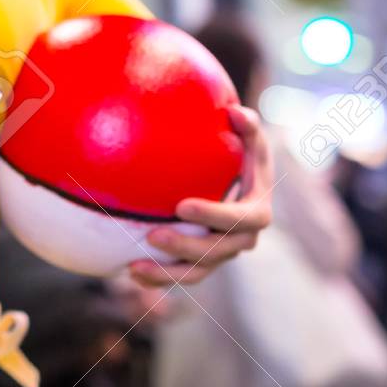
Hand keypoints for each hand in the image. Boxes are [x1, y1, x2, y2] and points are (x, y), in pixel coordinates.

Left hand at [130, 105, 272, 287]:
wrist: (234, 185)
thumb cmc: (240, 155)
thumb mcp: (249, 139)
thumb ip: (246, 125)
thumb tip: (233, 110)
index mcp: (257, 211)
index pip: (242, 220)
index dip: (214, 217)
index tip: (181, 206)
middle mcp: (241, 240)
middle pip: (218, 252)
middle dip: (186, 248)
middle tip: (152, 235)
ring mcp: (221, 255)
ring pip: (197, 272)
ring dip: (167, 273)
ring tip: (134, 267)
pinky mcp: (202, 263)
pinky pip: (181, 275)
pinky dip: (157, 276)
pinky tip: (129, 270)